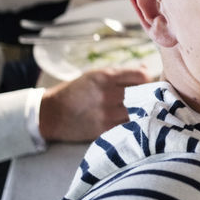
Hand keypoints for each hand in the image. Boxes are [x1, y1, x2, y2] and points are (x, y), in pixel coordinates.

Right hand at [38, 66, 153, 141]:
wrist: (51, 114)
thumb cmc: (75, 92)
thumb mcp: (94, 76)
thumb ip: (120, 73)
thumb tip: (145, 69)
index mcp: (105, 76)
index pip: (141, 76)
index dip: (147, 80)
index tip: (146, 83)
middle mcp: (108, 94)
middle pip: (143, 94)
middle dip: (148, 96)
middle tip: (148, 98)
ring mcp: (107, 113)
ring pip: (139, 111)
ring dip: (143, 111)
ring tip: (142, 110)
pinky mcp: (105, 130)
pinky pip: (129, 125)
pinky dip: (134, 123)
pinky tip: (133, 122)